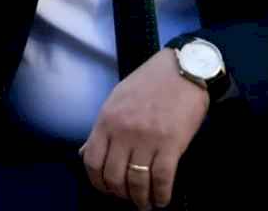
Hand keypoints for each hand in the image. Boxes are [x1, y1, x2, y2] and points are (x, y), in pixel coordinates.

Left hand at [79, 48, 207, 209]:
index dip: (97, 182)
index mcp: (106, 120)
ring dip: (140, 199)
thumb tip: (84, 153)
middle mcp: (123, 132)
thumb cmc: (149, 82)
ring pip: (136, 182)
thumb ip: (101, 129)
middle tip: (127, 197)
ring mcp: (147, 139)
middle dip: (119, 193)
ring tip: (145, 203)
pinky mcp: (171, 144)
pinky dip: (161, 194)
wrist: (183, 69)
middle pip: (113, 176)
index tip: (106, 188)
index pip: (92, 161)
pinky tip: (162, 199)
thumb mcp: (116, 100)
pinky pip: (162, 179)